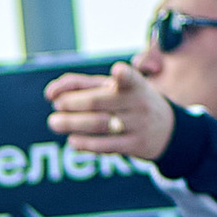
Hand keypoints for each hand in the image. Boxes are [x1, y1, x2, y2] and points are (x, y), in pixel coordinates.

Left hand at [46, 61, 176, 163]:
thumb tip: (50, 94)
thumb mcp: (112, 88)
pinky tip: (72, 141)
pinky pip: (107, 145)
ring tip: (54, 122)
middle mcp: (137, 103)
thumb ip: (79, 84)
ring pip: (100, 124)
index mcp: (133, 84)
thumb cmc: (128, 102)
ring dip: (73, 124)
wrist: (166, 129)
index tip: (118, 71)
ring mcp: (138, 125)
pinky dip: (87, 143)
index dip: (123, 75)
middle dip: (74, 103)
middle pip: (99, 102)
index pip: (129, 78)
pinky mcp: (135, 145)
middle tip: (57, 105)